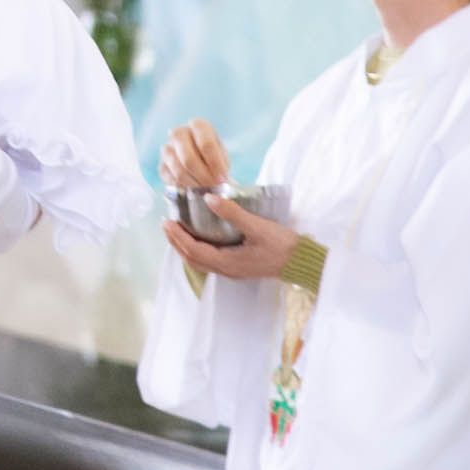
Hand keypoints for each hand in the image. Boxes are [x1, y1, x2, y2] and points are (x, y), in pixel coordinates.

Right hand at [159, 120, 229, 191]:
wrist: (201, 164)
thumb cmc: (214, 158)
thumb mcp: (223, 157)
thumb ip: (220, 165)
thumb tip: (218, 180)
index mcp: (198, 125)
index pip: (206, 144)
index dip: (215, 163)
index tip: (222, 178)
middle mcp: (179, 132)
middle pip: (188, 158)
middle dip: (202, 176)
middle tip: (212, 186)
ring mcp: (167, 148)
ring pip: (178, 170)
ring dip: (194, 183)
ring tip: (205, 189)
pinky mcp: (161, 165)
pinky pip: (171, 179)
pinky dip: (184, 187)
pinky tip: (193, 189)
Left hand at [163, 196, 301, 282]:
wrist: (302, 262)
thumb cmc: (281, 245)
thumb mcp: (257, 226)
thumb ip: (232, 213)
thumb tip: (208, 199)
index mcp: (227, 263)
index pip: (193, 251)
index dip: (177, 237)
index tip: (167, 222)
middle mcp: (226, 270)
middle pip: (192, 259)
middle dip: (176, 242)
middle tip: (167, 225)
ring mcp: (232, 271)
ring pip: (201, 262)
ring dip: (186, 247)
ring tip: (178, 231)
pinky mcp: (239, 267)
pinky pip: (211, 260)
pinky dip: (199, 249)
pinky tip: (202, 238)